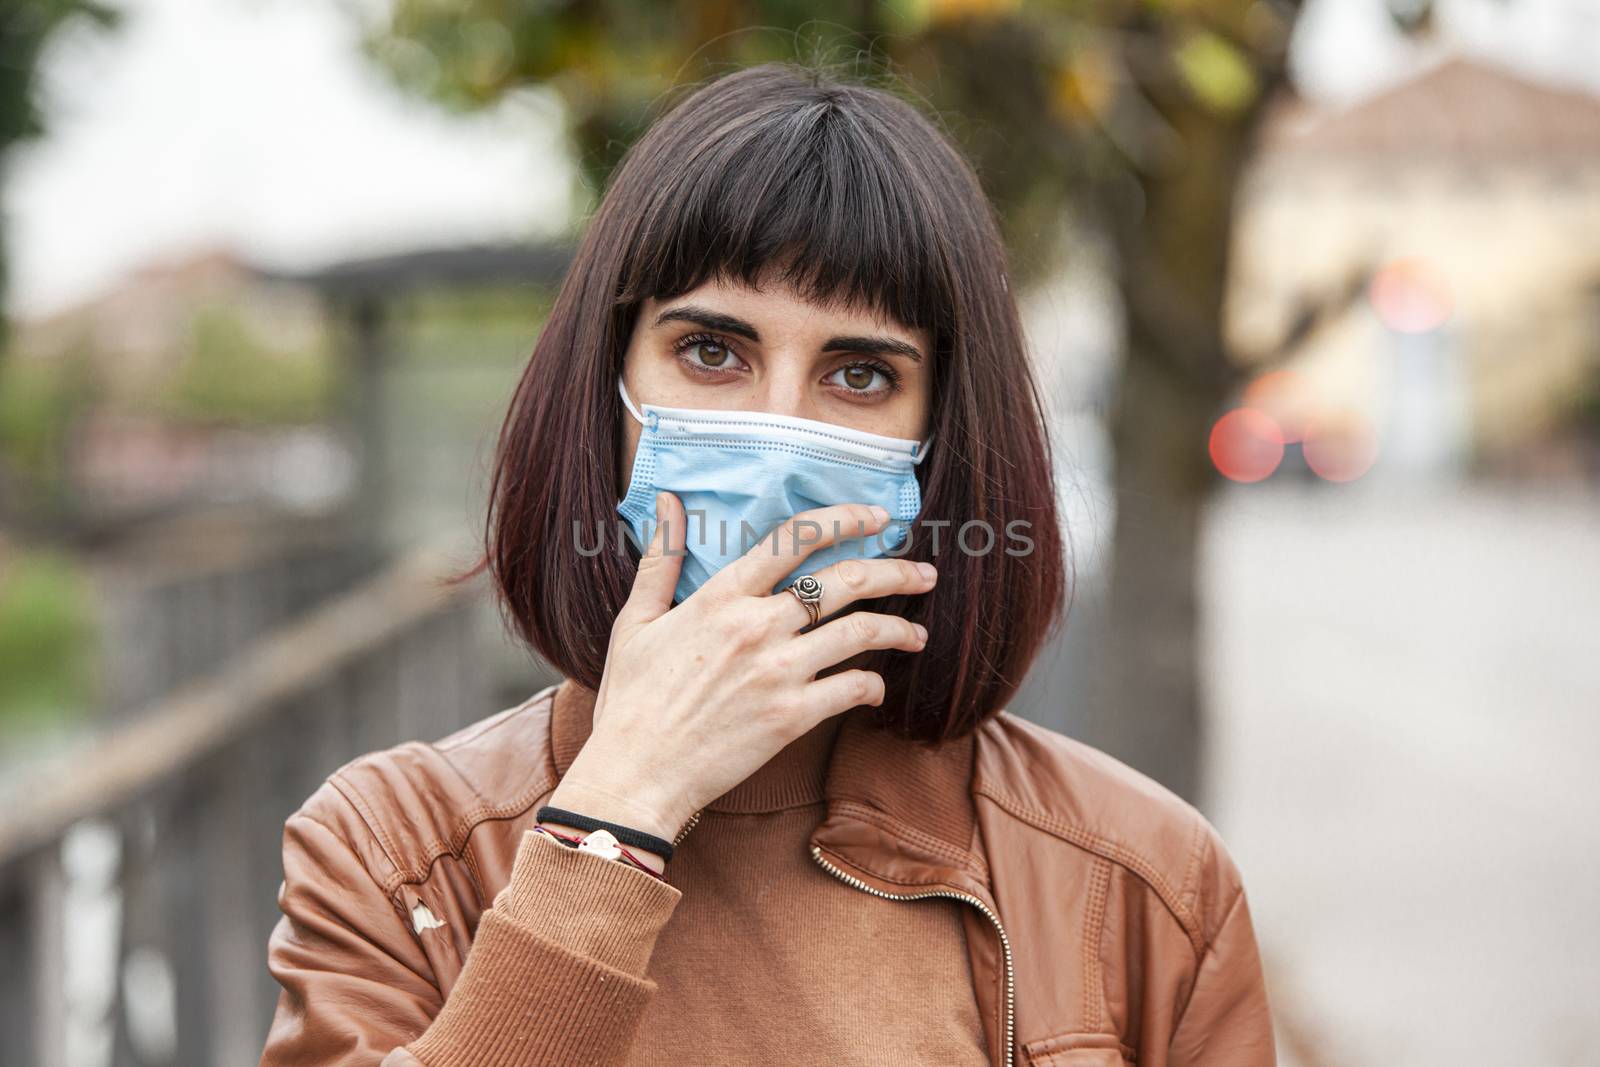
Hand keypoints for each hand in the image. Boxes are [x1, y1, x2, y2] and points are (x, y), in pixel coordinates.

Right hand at [546, 490, 935, 853]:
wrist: (636, 774)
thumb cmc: (631, 700)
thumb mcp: (637, 621)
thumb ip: (662, 559)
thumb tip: (670, 503)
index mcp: (721, 596)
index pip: (794, 538)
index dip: (844, 519)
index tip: (877, 518)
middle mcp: (756, 626)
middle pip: (844, 580)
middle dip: (894, 569)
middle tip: (923, 572)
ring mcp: (778, 672)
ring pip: (860, 632)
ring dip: (899, 629)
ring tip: (918, 633)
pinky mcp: (791, 717)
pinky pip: (853, 688)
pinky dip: (873, 685)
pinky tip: (877, 687)